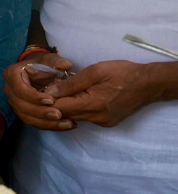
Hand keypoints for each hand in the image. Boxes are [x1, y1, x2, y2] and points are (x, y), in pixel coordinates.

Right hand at [2, 53, 74, 130]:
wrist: (37, 72)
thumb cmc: (42, 64)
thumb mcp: (49, 59)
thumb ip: (56, 62)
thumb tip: (65, 66)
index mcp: (12, 75)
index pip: (20, 89)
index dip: (34, 96)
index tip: (51, 100)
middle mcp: (10, 90)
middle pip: (22, 106)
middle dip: (41, 112)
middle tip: (59, 115)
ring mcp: (15, 103)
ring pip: (27, 117)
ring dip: (46, 123)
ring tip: (66, 123)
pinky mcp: (23, 112)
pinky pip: (33, 122)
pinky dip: (49, 126)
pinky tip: (65, 125)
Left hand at [47, 60, 162, 127]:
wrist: (149, 84)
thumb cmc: (123, 73)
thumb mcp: (96, 71)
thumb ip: (72, 83)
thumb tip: (49, 91)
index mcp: (93, 104)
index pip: (60, 108)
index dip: (48, 99)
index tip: (45, 88)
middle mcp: (97, 118)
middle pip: (66, 115)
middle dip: (56, 102)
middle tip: (54, 87)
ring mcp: (103, 122)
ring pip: (75, 116)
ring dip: (68, 104)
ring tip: (67, 90)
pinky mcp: (107, 123)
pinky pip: (85, 117)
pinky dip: (79, 108)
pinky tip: (80, 96)